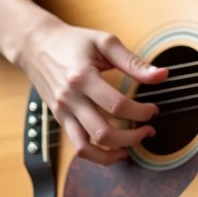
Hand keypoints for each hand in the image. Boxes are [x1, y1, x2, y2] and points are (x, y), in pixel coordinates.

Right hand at [15, 17, 167, 164]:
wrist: (35, 45)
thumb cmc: (72, 41)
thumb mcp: (105, 43)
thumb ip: (133, 62)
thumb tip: (162, 75)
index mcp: (82, 78)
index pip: (117, 105)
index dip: (141, 111)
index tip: (153, 110)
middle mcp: (70, 99)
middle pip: (103, 132)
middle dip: (132, 136)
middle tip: (149, 129)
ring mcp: (62, 112)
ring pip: (87, 147)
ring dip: (114, 152)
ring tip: (132, 146)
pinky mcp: (59, 119)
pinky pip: (77, 146)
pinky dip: (96, 155)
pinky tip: (113, 150)